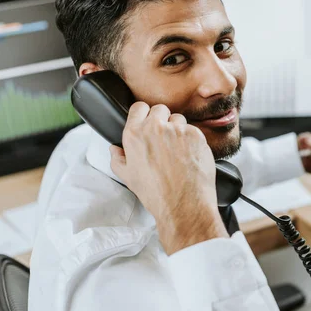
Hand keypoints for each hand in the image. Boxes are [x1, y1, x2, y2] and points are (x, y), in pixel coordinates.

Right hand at [109, 102, 227, 254]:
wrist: (183, 203)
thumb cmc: (155, 193)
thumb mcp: (127, 177)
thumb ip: (118, 158)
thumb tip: (115, 149)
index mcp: (134, 134)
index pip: (139, 107)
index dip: (144, 114)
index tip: (148, 121)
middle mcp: (155, 127)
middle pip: (160, 109)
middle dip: (162, 120)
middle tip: (164, 139)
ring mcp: (177, 129)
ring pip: (178, 119)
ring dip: (178, 130)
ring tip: (177, 151)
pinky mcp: (196, 134)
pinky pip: (193, 130)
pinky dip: (192, 140)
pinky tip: (189, 155)